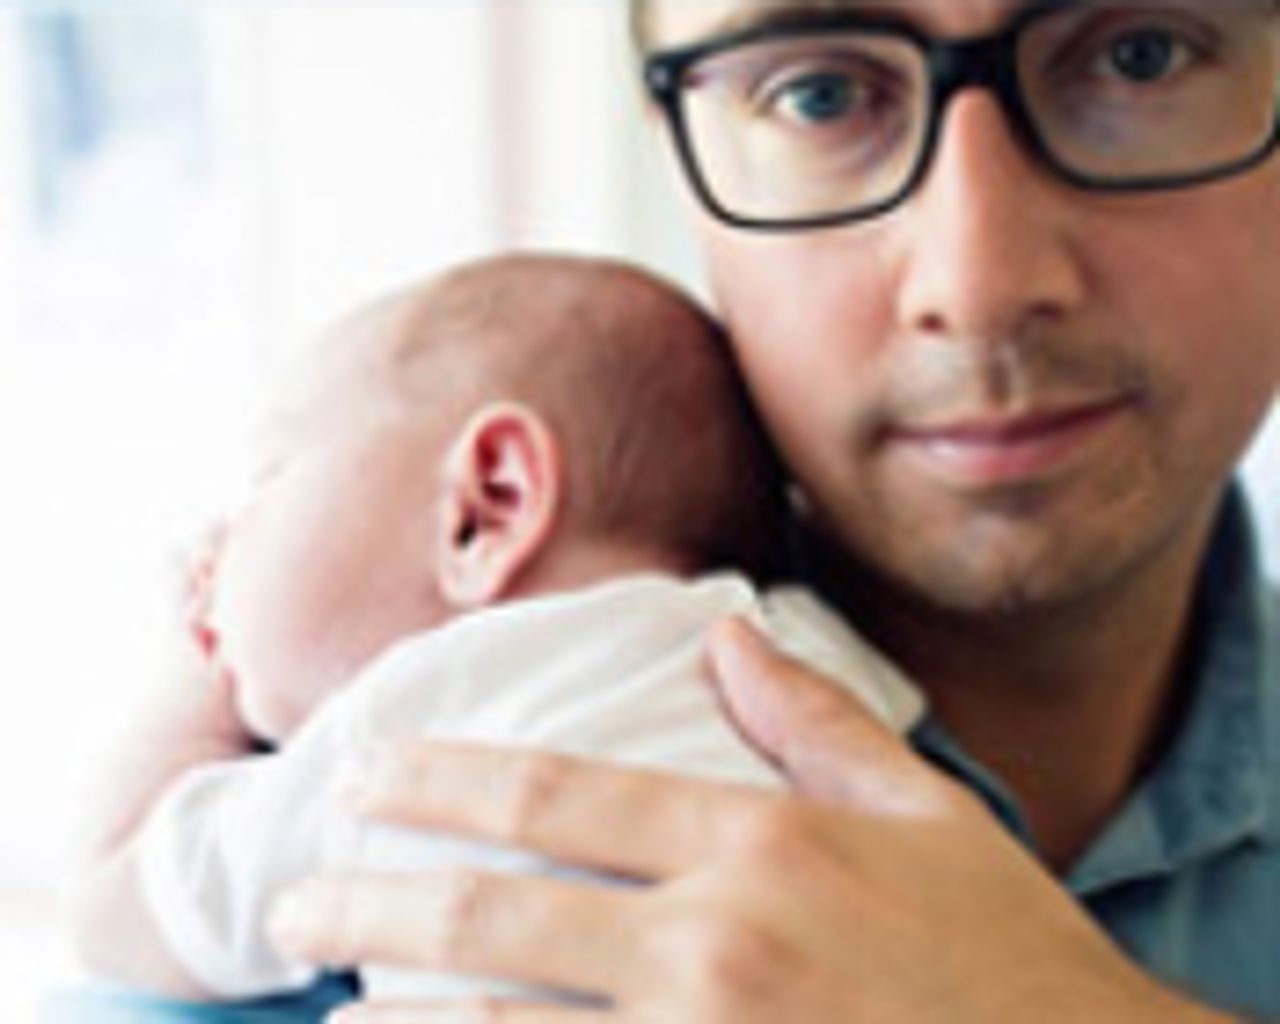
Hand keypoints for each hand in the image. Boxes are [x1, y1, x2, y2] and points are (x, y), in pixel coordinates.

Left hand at [268, 619, 1231, 1023]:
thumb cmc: (1002, 951)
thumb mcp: (921, 811)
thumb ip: (813, 718)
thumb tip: (727, 633)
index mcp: (757, 841)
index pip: (562, 791)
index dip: (449, 775)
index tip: (369, 767)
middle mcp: (710, 941)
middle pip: (502, 909)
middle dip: (379, 892)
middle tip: (296, 888)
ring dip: (402, 1011)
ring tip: (328, 996)